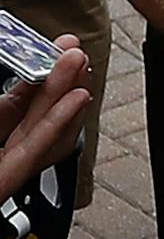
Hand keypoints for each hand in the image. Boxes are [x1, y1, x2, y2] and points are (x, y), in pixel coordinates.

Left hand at [0, 36, 88, 202]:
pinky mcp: (0, 186)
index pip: (10, 107)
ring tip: (81, 67)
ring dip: (63, 96)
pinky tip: (76, 100)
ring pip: (37, 130)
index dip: (33, 77)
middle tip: (73, 52)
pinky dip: (57, 127)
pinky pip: (32, 154)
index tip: (51, 51)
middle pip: (28, 115)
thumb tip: (10, 87)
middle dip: (55, 81)